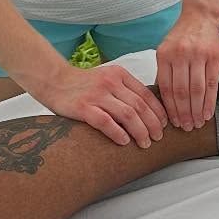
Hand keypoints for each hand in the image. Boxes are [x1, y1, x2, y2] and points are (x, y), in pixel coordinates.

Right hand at [36, 60, 167, 149]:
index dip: (158, 111)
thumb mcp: (107, 78)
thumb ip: (125, 89)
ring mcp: (96, 94)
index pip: (146, 94)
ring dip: (140, 131)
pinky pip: (105, 122)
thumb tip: (148, 110)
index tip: (165, 125)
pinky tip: (124, 142)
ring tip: (145, 143)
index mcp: (119, 74)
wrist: (53, 80)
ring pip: (127, 114)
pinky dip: (118, 133)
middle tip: (158, 138)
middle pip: (140, 106)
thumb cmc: (82, 84)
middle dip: (153, 124)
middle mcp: (110, 82)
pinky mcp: (83, 107)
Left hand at [154, 3, 218, 132]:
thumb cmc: (182, 35)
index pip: (165, 88)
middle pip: (181, 92)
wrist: (201, 14)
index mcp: (164, 55)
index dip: (169, 108)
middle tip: (186, 128)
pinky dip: (209, 101)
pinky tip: (208, 113)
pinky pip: (211, 84)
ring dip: (196, 110)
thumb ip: (165, 71)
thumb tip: (163, 100)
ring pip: (196, 90)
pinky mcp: (214, 57)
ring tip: (197, 124)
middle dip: (183, 113)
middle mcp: (180, 55)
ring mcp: (198, 55)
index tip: (172, 122)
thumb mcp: (166, 49)